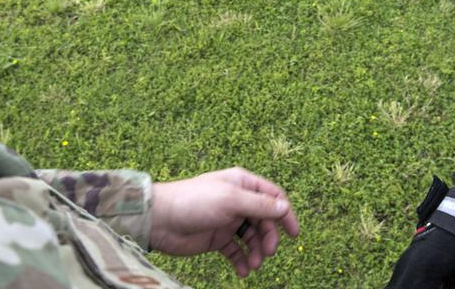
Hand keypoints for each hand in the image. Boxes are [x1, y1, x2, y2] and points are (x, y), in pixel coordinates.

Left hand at [150, 167, 299, 276]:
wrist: (160, 221)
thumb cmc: (194, 202)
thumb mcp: (230, 200)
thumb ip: (259, 205)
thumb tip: (285, 207)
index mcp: (242, 184)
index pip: (273, 196)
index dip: (285, 214)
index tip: (294, 233)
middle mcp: (237, 201)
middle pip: (264, 220)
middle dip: (268, 237)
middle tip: (266, 253)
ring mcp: (227, 220)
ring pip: (252, 238)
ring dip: (256, 252)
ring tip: (253, 265)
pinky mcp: (217, 238)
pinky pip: (236, 250)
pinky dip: (242, 261)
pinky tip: (243, 271)